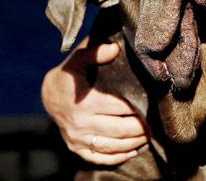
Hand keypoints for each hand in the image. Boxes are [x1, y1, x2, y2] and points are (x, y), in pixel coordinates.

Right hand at [41, 39, 148, 164]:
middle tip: (157, 123)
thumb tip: (115, 47)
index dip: (139, 107)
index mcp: (86, 102)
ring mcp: (77, 138)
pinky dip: (117, 157)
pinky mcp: (75, 147)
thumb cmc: (69, 74)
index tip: (154, 104)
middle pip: (119, 130)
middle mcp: (81, 123)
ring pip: (112, 146)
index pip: (120, 108)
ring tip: (150, 135)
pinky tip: (133, 151)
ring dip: (134, 143)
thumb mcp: (78, 59)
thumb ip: (96, 52)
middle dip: (141, 128)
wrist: (48, 95)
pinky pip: (98, 157)